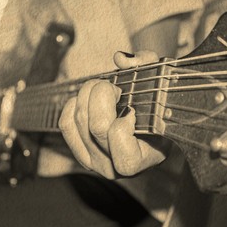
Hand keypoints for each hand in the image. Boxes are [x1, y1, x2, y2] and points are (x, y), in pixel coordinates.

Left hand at [59, 51, 167, 178]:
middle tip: (113, 88)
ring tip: (102, 90)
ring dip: (87, 95)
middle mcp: (116, 167)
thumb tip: (119, 59)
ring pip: (79, 122)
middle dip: (102, 94)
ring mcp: (94, 162)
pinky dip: (72, 106)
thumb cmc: (156, 109)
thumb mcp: (160, 84)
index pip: (119, 140)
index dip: (122, 120)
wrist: (148, 131)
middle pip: (96, 127)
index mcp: (142, 159)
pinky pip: (66, 125)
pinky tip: (85, 101)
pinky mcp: (80, 154)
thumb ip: (146, 65)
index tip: (132, 108)